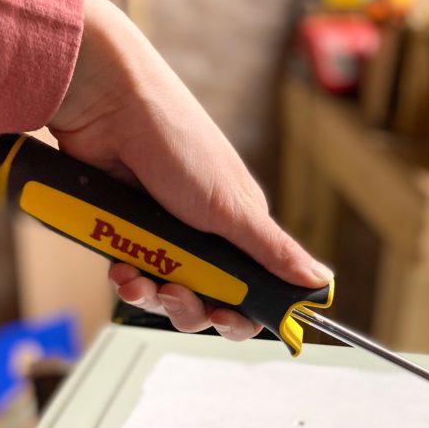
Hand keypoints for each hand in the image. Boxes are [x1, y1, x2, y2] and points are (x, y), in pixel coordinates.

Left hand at [48, 0, 331, 340]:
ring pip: (164, 294)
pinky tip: (120, 269)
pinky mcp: (124, 233)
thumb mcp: (233, 209)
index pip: (250, 291)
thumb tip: (320, 281)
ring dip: (151, 294)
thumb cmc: (176, 144)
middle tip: (176, 293)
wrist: (108, 108)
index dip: (240, 314)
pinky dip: (126, 279)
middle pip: (205, 302)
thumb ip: (274, 252)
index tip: (226, 318)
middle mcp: (204, 236)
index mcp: (240, 230)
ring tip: (140, 278)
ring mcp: (162, 236)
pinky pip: (131, 276)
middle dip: (189, 307)